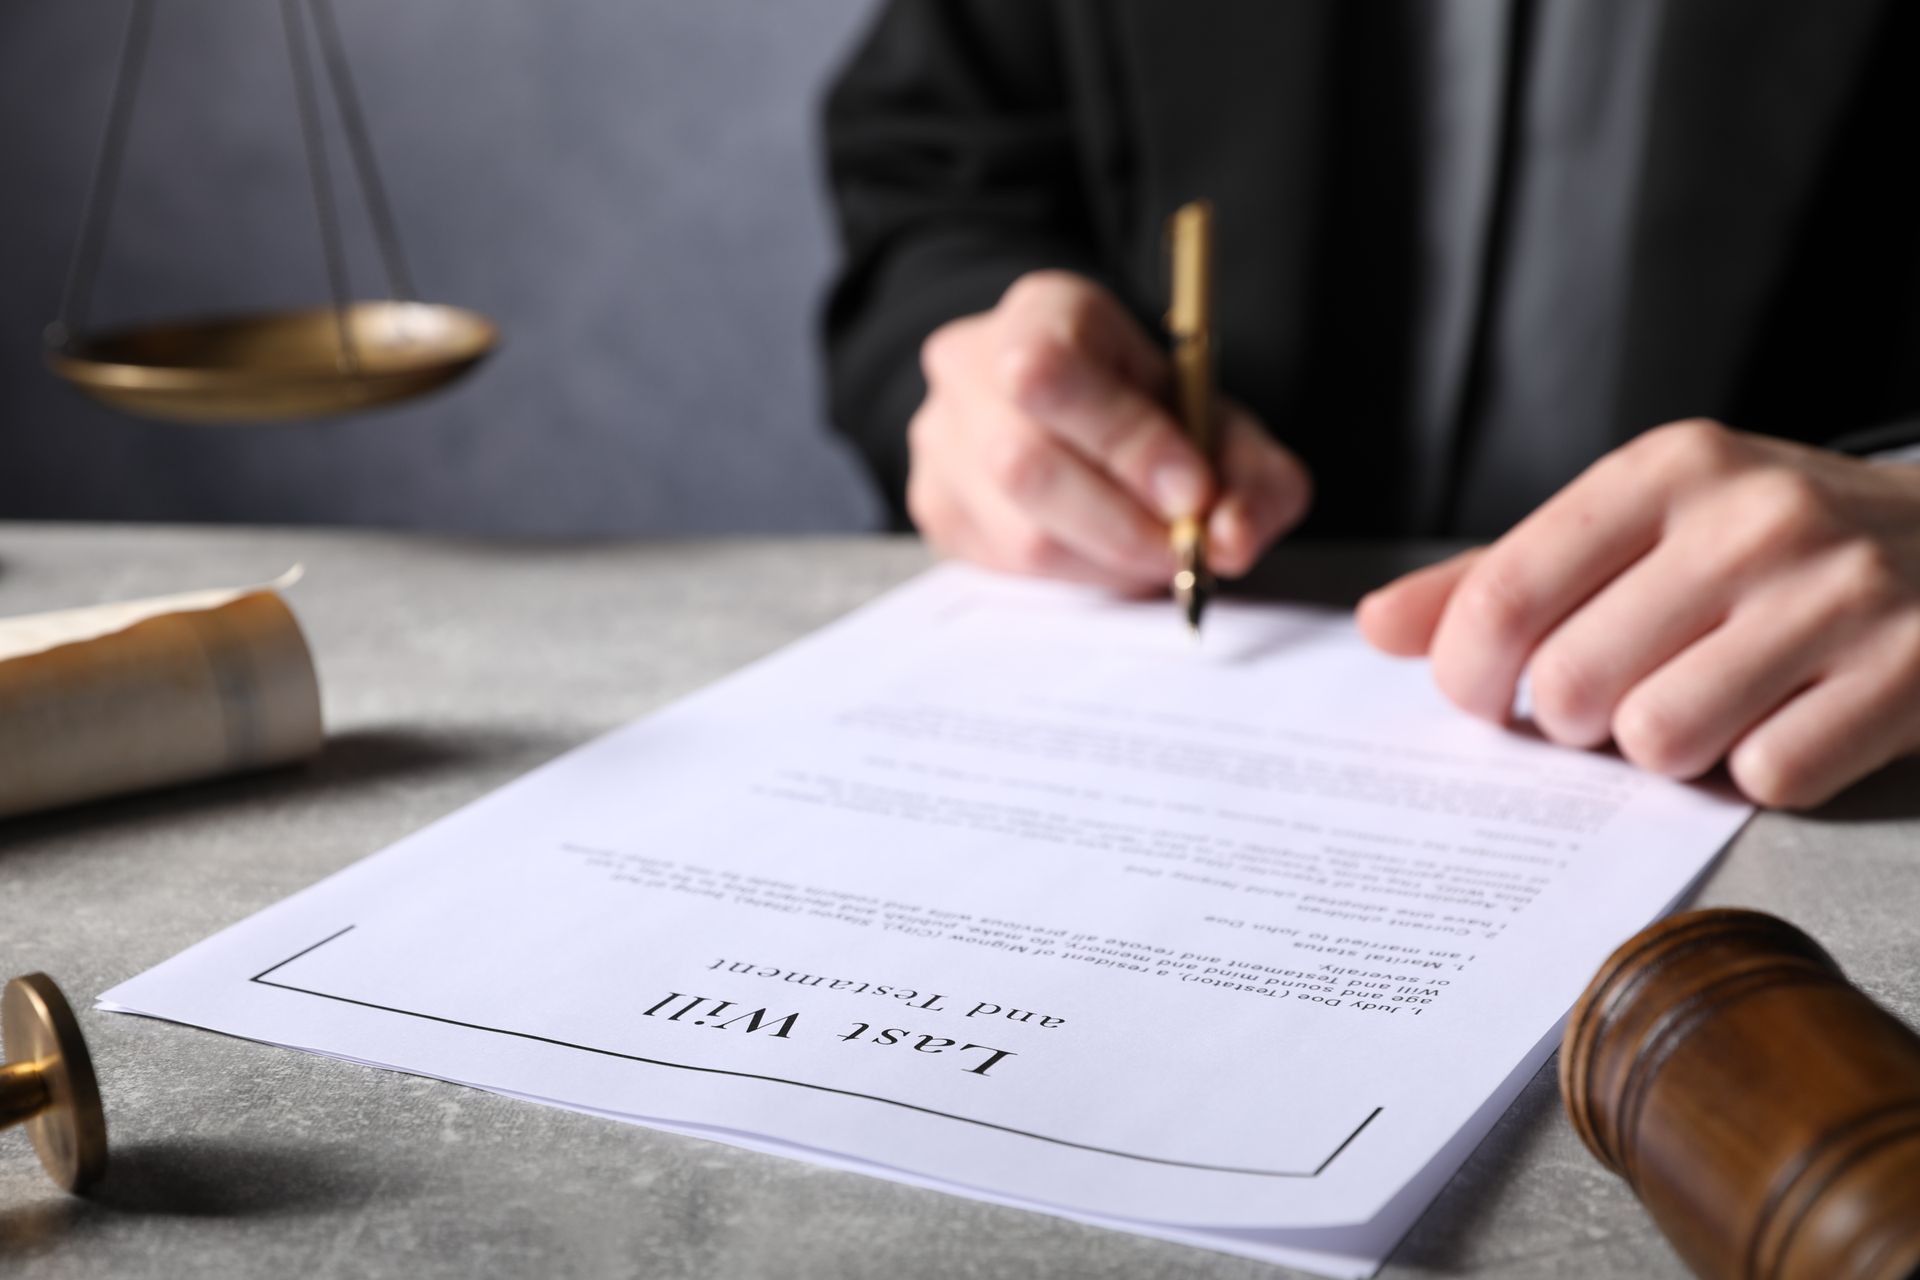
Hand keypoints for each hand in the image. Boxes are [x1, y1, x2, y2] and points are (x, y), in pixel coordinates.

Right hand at [906, 270, 1311, 589]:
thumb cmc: (1154, 413)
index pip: (1050, 372)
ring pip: (1018, 532)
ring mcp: (939, 438)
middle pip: (1024, 462)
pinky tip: (1108, 555)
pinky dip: (1077, 576)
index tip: (1195, 494)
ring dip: (1108, 561)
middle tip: (1186, 548)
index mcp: (1042, 311)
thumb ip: (1252, 476)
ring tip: (1156, 554)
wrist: (1084, 415)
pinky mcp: (934, 505)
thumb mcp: (1223, 423)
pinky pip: (1005, 567)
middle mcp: (969, 365)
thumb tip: (1231, 540)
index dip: (1126, 442)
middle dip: (1125, 523)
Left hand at [1358, 420, 1919, 807]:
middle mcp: (1753, 519)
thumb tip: (1377, 627)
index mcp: (1670, 469)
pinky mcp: (1908, 675)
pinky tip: (1790, 720)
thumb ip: (1507, 574)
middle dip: (1575, 722)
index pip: (1505, 593)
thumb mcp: (1645, 522)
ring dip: (1666, 752)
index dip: (1468, 672)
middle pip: (1573, 685)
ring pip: (1661, 741)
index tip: (1482, 697)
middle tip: (1614, 703)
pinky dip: (1762, 773)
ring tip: (1708, 707)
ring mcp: (1840, 596)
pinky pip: (1767, 779)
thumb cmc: (1774, 543)